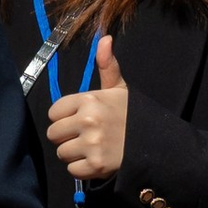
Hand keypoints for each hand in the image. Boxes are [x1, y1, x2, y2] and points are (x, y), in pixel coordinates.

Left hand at [48, 33, 129, 184]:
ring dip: (74, 154)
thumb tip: (104, 37)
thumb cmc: (130, 115)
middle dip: (66, 137)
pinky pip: (72, 170)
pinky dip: (82, 168)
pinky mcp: (96, 165)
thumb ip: (107, 65)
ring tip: (91, 148)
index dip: (64, 118)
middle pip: (53, 134)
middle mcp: (87, 120)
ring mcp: (91, 144)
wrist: (154, 143)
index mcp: (89, 99)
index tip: (79, 119)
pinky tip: (96, 160)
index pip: (53, 112)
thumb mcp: (119, 88)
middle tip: (85, 136)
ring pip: (61, 152)